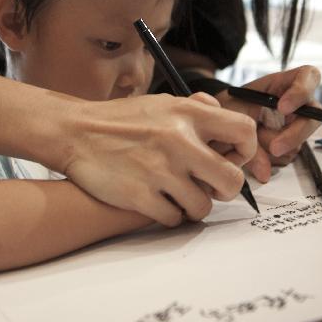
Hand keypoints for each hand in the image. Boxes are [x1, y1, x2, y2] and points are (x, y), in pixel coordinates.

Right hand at [62, 93, 256, 227]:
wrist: (75, 132)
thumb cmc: (121, 120)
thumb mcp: (162, 102)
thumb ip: (196, 109)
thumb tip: (224, 119)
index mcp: (187, 114)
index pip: (244, 132)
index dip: (246, 150)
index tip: (233, 158)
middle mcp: (179, 141)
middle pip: (231, 181)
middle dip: (225, 189)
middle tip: (210, 187)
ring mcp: (160, 170)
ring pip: (202, 207)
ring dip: (193, 206)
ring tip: (178, 194)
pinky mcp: (141, 196)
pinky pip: (173, 220)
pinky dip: (168, 214)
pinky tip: (156, 200)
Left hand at [219, 65, 321, 182]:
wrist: (216, 122)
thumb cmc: (226, 107)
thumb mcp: (232, 114)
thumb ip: (247, 136)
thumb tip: (265, 172)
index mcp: (282, 83)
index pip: (308, 76)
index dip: (301, 91)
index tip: (282, 108)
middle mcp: (294, 103)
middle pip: (313, 115)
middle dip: (294, 134)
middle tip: (274, 148)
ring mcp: (293, 125)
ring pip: (300, 142)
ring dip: (276, 147)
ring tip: (253, 141)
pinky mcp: (287, 143)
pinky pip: (288, 155)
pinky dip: (271, 158)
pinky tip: (256, 150)